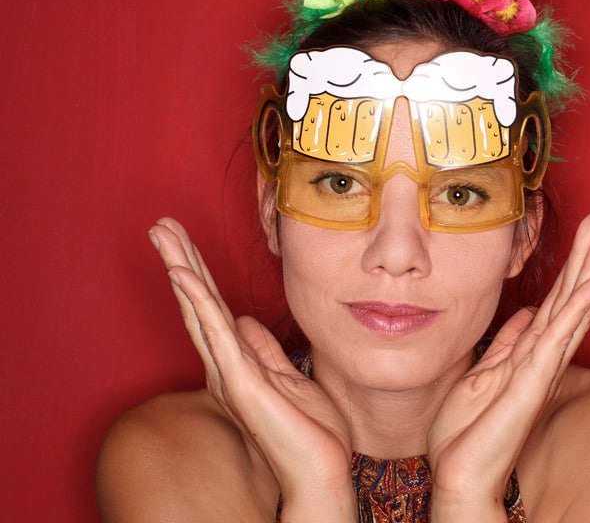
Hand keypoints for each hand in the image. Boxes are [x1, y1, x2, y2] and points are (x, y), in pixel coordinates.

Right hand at [149, 218, 355, 517]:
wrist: (320, 473)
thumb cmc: (308, 431)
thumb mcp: (286, 377)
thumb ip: (263, 349)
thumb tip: (244, 320)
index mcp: (236, 363)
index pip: (212, 308)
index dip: (197, 273)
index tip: (182, 240)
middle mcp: (224, 365)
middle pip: (198, 302)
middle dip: (180, 259)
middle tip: (160, 224)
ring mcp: (228, 373)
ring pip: (199, 308)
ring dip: (180, 267)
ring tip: (162, 233)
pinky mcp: (239, 382)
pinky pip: (215, 332)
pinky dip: (197, 300)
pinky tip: (182, 273)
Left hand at [427, 211, 589, 520]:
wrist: (457, 474)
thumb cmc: (467, 429)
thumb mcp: (484, 372)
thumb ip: (508, 342)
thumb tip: (525, 314)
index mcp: (530, 352)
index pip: (556, 300)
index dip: (572, 267)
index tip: (587, 234)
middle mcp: (542, 357)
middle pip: (571, 298)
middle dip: (588, 258)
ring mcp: (540, 369)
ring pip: (571, 310)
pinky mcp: (532, 383)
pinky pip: (557, 340)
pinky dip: (576, 310)